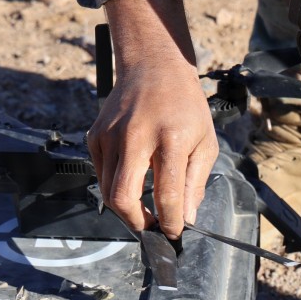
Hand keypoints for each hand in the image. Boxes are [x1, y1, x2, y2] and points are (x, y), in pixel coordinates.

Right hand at [86, 0, 217, 238]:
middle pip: (122, 198)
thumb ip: (195, 183)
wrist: (153, 66)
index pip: (166, 195)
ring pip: (108, 191)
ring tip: (143, 209)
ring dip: (125, 208)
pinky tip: (132, 178)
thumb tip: (185, 219)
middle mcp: (135, 137)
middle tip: (151, 229)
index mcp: (170, 138)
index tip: (174, 233)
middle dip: (137, 223)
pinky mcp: (95, 136)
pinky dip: (115, 185)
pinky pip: (101, 174)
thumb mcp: (205, 142)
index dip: (170, 222)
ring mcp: (110, 136)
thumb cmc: (184, 105)